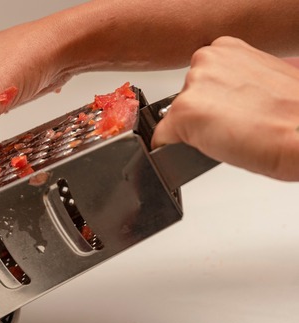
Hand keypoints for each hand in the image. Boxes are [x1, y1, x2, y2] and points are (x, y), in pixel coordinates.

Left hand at [152, 36, 298, 180]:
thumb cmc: (291, 112)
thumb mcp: (259, 80)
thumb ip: (231, 82)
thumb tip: (217, 101)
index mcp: (225, 49)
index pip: (200, 80)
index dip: (214, 101)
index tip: (230, 109)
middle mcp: (204, 61)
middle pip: (185, 96)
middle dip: (202, 113)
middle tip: (232, 125)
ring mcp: (191, 87)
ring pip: (175, 116)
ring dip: (194, 130)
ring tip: (227, 135)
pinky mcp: (182, 114)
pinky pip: (162, 138)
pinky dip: (171, 148)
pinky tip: (200, 148)